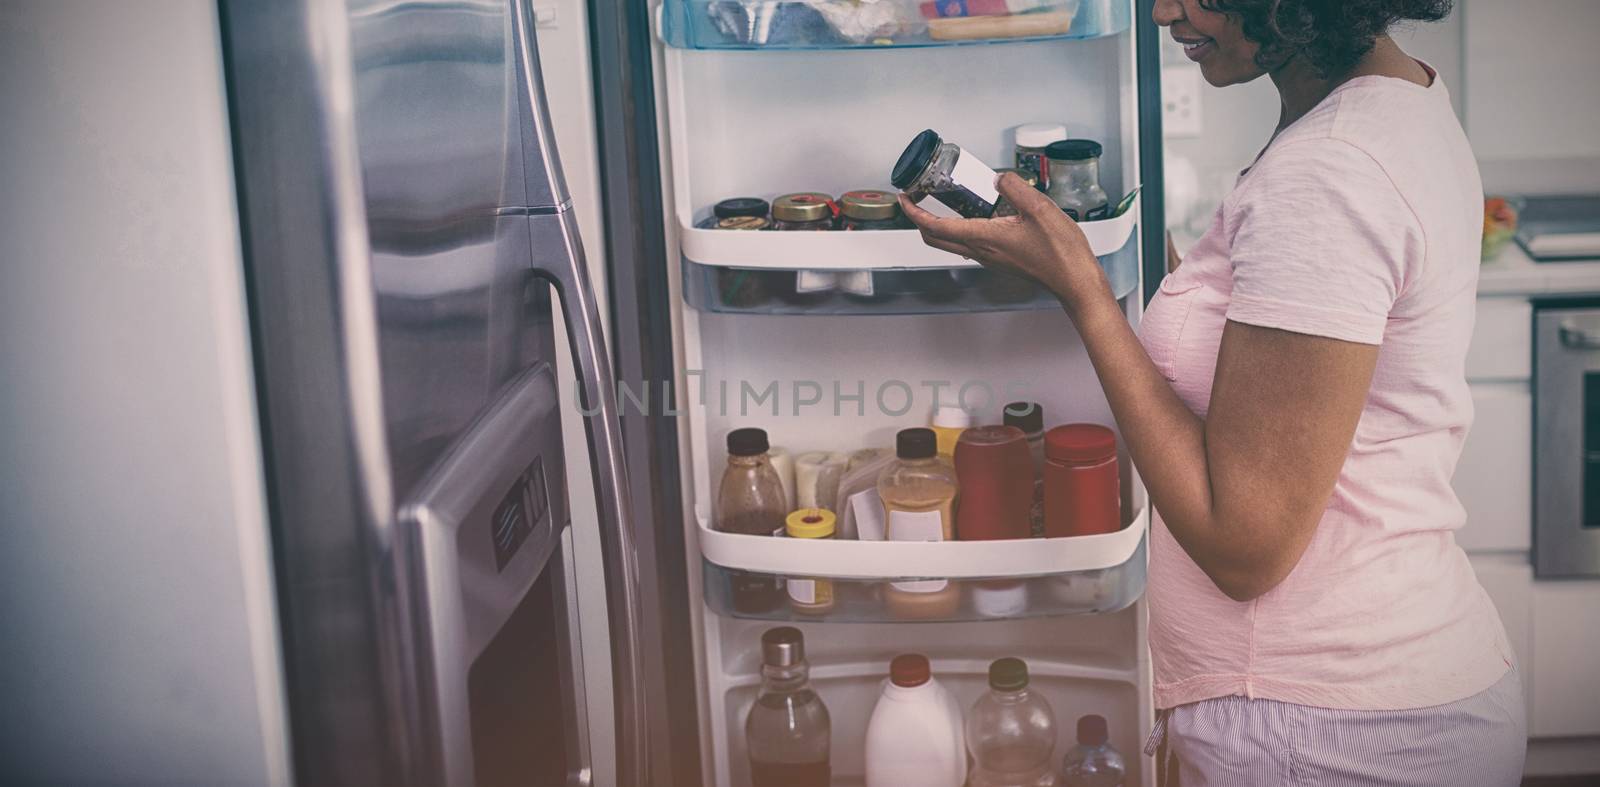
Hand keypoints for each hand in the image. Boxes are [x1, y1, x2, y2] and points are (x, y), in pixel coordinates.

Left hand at [898, 173, 1104, 307]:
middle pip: (935, 238)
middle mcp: (981, 251)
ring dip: (938, 224)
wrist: (1074, 281)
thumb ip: (1015, 188)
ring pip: (951, 242)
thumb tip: (998, 177)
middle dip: (919, 218)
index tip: (904, 197)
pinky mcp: (1000, 259)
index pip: (935, 227)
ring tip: (938, 202)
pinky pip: (969, 244)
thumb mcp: (1040, 209)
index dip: (914, 212)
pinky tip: (973, 214)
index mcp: (984, 238)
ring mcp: (990, 258)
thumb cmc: (1061, 253)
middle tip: (916, 198)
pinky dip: (958, 228)